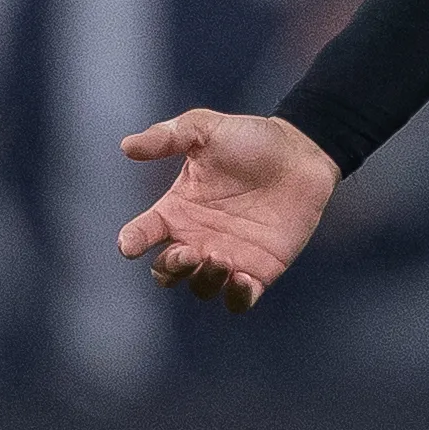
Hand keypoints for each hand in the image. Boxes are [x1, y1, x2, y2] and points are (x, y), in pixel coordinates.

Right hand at [117, 110, 340, 311]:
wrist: (302, 153)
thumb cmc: (251, 139)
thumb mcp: (207, 128)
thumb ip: (169, 136)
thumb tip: (127, 146)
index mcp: (178, 209)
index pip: (143, 233)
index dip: (132, 242)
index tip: (129, 244)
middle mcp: (196, 238)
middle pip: (167, 271)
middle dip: (170, 269)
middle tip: (188, 251)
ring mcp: (226, 257)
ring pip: (201, 287)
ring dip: (204, 280)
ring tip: (220, 258)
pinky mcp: (258, 271)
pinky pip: (238, 301)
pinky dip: (235, 297)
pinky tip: (240, 279)